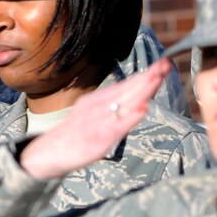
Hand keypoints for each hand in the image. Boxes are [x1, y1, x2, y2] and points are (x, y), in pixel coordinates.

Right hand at [19, 60, 172, 179]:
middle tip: (166, 65)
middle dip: (149, 77)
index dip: (146, 74)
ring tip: (157, 78)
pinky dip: (130, 117)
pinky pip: (116, 126)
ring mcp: (98, 120)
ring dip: (142, 90)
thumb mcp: (94, 112)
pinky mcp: (98, 137)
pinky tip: (142, 109)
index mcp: (99, 98)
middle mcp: (99, 105)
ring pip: (125, 102)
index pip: (127, 84)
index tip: (163, 64)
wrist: (50, 152)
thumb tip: (137, 98)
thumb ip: (113, 104)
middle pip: (128, 89)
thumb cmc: (77, 133)